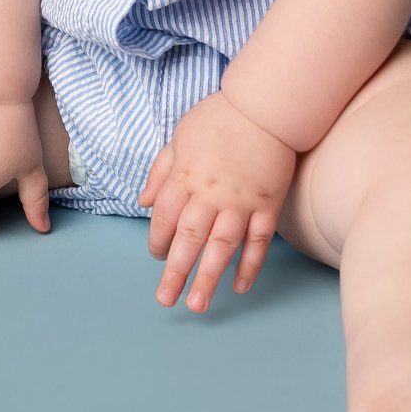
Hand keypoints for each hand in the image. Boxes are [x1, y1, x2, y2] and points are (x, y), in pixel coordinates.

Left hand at [140, 87, 296, 312]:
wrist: (266, 107)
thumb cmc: (219, 119)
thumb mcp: (179, 137)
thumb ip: (160, 171)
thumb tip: (143, 201)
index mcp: (185, 176)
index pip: (164, 217)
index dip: (157, 240)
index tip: (158, 255)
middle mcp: (210, 194)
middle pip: (189, 238)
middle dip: (176, 271)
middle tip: (166, 300)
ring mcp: (241, 202)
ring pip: (222, 245)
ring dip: (209, 276)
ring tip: (198, 304)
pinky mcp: (267, 205)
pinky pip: (258, 240)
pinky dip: (250, 263)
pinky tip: (239, 285)